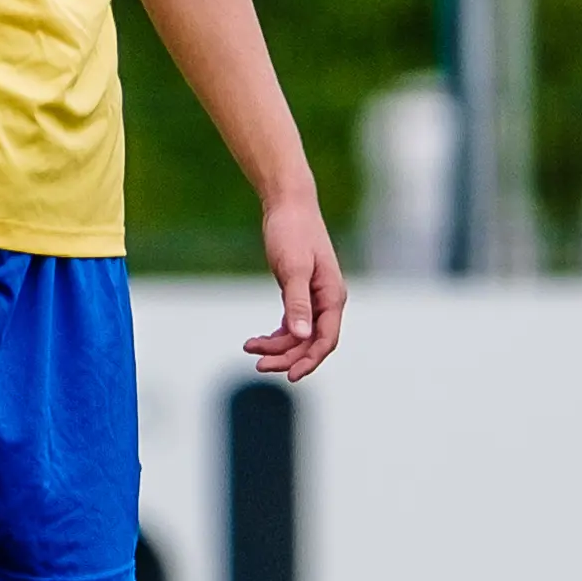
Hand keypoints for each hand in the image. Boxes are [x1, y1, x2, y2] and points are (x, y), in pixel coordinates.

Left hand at [247, 192, 345, 380]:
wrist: (288, 204)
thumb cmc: (293, 232)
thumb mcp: (293, 268)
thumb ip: (298, 303)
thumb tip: (303, 337)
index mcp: (332, 296)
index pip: (326, 339)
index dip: (310, 360)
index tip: (289, 376)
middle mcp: (326, 300)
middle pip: (311, 342)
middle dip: (287, 356)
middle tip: (258, 363)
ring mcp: (314, 297)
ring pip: (300, 335)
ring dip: (277, 346)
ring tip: (249, 347)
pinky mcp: (299, 292)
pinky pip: (292, 324)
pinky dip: (277, 334)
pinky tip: (257, 338)